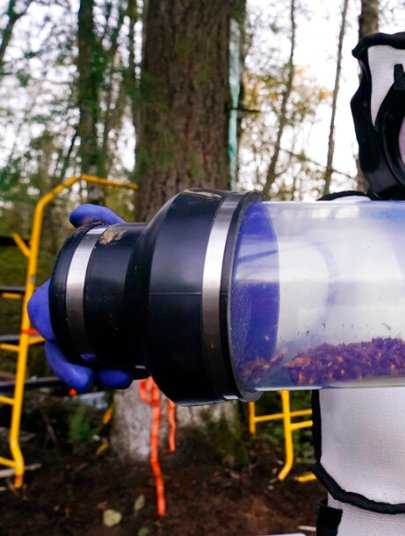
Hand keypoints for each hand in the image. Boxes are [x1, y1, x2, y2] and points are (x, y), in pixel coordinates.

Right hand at [27, 205, 132, 391]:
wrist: (172, 276)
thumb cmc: (134, 254)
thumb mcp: (121, 237)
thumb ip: (101, 222)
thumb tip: (77, 214)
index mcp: (66, 292)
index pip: (43, 313)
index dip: (48, 325)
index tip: (55, 334)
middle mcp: (77, 318)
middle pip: (62, 351)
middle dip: (70, 365)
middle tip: (87, 378)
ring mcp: (98, 337)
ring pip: (86, 366)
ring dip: (99, 374)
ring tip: (122, 378)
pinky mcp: (121, 350)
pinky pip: (112, 368)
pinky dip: (117, 373)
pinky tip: (133, 374)